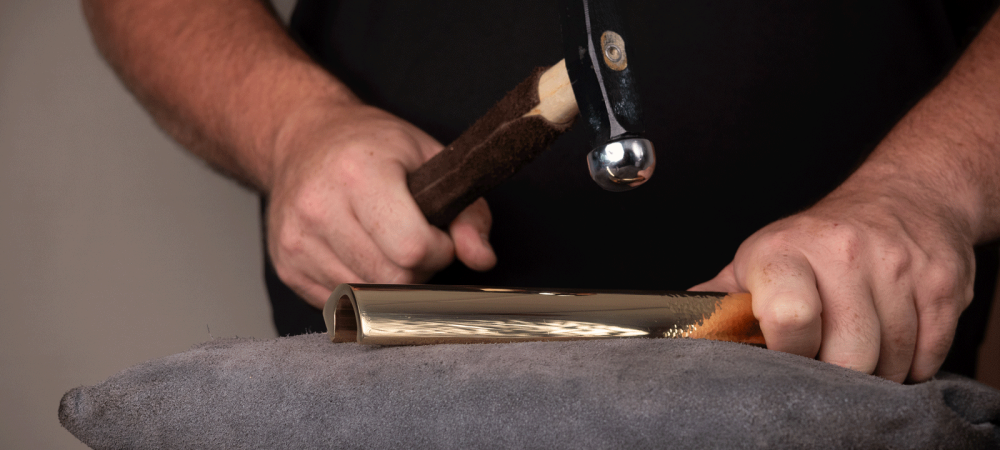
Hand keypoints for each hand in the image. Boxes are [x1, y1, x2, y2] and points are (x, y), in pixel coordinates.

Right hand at [265, 102, 495, 307]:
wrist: (303, 139)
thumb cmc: (372, 147)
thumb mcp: (430, 157)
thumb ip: (468, 211)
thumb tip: (481, 259)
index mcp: (358, 173)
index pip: (412, 248)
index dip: (438, 249)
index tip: (436, 233)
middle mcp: (319, 207)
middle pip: (392, 279)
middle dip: (417, 269)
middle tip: (413, 240)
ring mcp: (297, 241)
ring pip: (367, 298)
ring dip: (389, 282)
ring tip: (385, 245)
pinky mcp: (286, 266)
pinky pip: (341, 304)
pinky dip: (361, 287)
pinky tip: (360, 255)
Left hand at [692, 188, 974, 382]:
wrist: (903, 194)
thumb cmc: (818, 238)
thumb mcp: (759, 258)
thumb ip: (722, 299)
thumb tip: (674, 329)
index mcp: (784, 252)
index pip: (789, 317)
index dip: (790, 353)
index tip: (789, 356)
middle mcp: (842, 253)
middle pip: (849, 356)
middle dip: (839, 373)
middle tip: (830, 357)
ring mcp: (897, 266)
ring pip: (892, 360)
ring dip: (879, 369)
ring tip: (863, 342)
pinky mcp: (942, 281)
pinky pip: (932, 353)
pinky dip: (916, 360)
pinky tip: (896, 335)